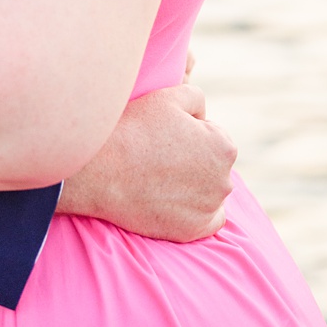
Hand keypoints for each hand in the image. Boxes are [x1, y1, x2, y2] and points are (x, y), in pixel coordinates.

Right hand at [56, 84, 235, 241]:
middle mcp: (224, 180)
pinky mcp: (192, 230)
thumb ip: (198, 99)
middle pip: (213, 168)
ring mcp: (208, 208)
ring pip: (210, 193)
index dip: (190, 136)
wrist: (102, 170)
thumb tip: (204, 117)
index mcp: (224, 147)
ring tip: (162, 180)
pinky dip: (197, 213)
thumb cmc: (135, 129)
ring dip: (195, 187)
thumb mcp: (171, 96)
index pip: (214, 139)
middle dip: (195, 162)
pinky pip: (208, 222)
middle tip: (162, 160)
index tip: (166, 139)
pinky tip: (177, 202)